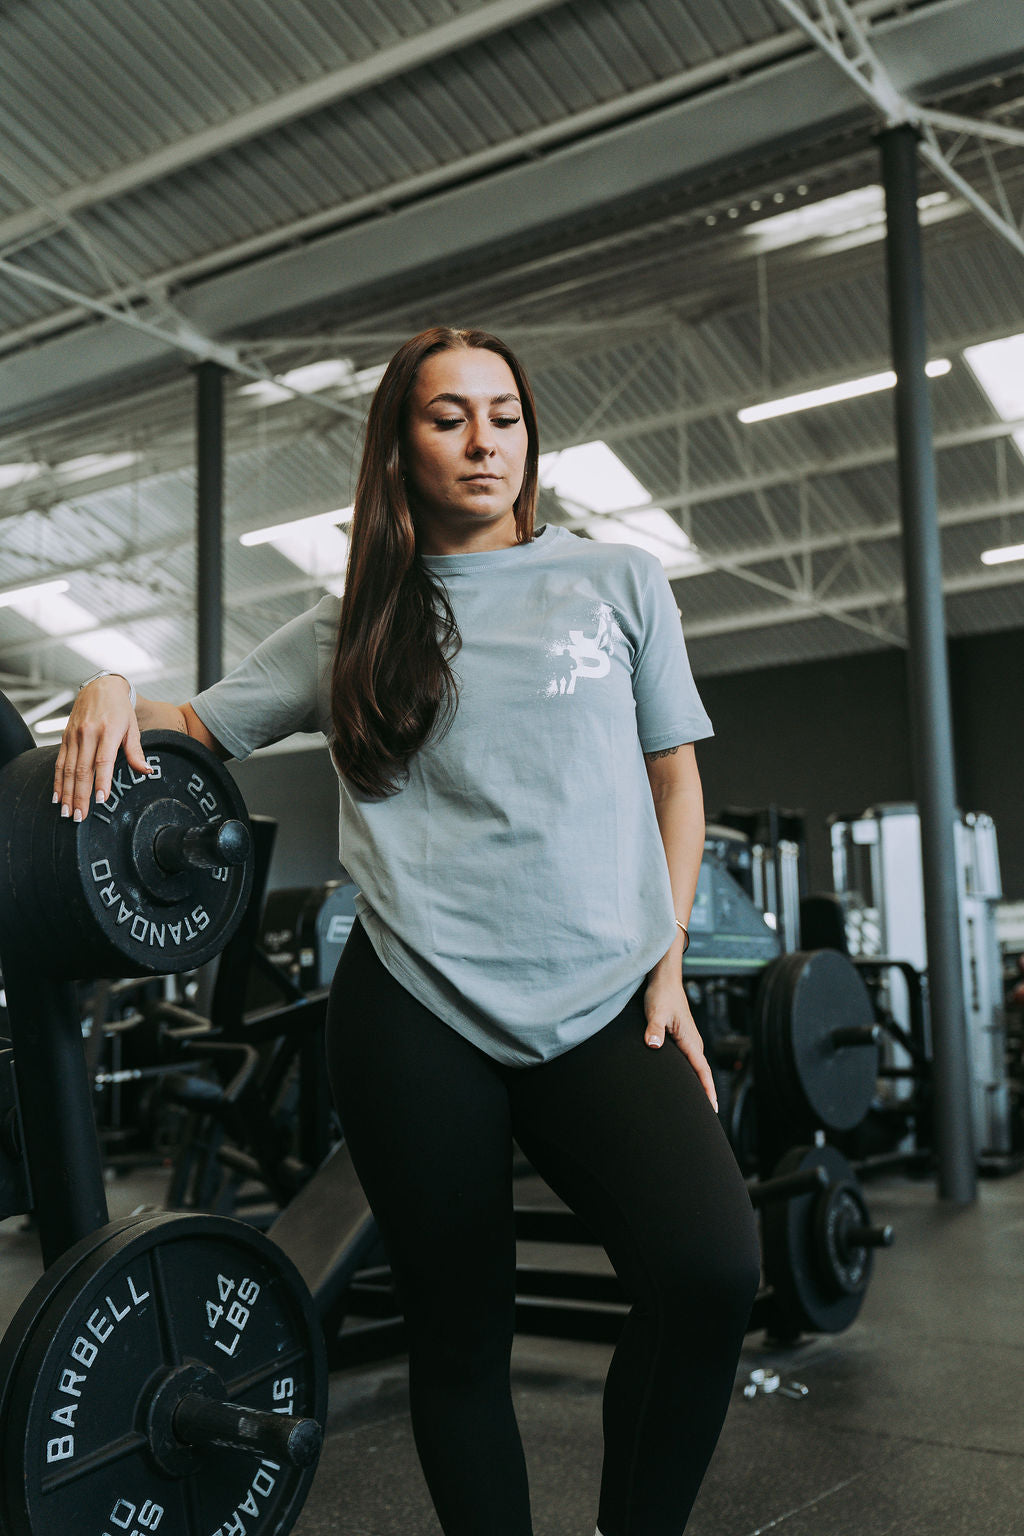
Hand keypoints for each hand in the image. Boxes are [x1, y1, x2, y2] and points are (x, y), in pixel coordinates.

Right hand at [53, 676, 150, 821]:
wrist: (100, 687)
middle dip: (80, 796)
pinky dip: (57, 781)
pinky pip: (60, 762)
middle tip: (79, 817)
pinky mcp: (65, 737)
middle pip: (82, 770)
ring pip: (68, 769)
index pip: (103, 760)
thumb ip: (136, 751)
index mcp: (108, 731)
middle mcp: (88, 734)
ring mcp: (74, 736)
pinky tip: (57, 797)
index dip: (101, 781)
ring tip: (67, 813)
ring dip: (67, 793)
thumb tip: (146, 771)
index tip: (100, 800)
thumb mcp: (132, 727)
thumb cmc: (120, 709)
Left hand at [643, 972, 717, 1111]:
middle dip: (706, 1094)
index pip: (702, 1071)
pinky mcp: (681, 1039)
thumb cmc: (661, 994)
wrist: (664, 980)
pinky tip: (684, 1083)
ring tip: (697, 1107)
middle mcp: (693, 1043)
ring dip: (698, 1085)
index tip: (713, 1108)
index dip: (707, 1090)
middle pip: (702, 1074)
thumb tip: (653, 1045)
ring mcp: (688, 1041)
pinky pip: (689, 1062)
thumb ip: (654, 1029)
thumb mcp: (656, 1012)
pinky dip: (690, 1075)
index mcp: (690, 1040)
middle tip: (707, 1118)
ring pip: (696, 1068)